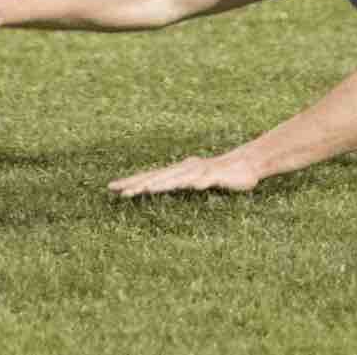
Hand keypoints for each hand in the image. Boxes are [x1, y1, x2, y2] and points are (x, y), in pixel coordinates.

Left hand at [108, 154, 262, 199]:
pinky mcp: (215, 176)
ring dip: (163, 184)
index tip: (111, 188)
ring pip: (178, 178)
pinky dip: (198, 181)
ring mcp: (199, 171)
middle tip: (120, 192)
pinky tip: (194, 185)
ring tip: (147, 189)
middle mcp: (184, 169)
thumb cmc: (217, 175)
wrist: (246, 164)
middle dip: (139, 184)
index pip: (150, 177)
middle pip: (158, 178)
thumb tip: (154, 187)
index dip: (131, 182)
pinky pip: (206, 179)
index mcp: (177, 172)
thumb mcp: (192, 180)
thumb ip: (176, 184)